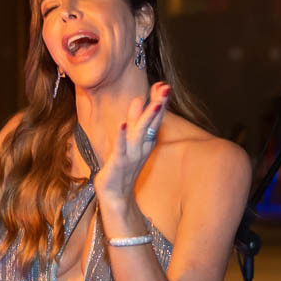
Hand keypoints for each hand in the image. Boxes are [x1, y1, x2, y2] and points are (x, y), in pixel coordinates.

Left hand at [94, 82, 169, 206]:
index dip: (159, 102)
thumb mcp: (129, 141)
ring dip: (147, 119)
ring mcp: (131, 156)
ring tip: (155, 103)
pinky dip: (122, 137)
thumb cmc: (122, 167)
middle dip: (158, 105)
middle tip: (166, 87)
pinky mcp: (118, 164)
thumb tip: (138, 99)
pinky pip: (120, 149)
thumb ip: (134, 121)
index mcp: (145, 142)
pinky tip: (122, 124)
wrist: (115, 196)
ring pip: (140, 134)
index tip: (163, 84)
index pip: (154, 119)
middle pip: (151, 124)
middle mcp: (141, 148)